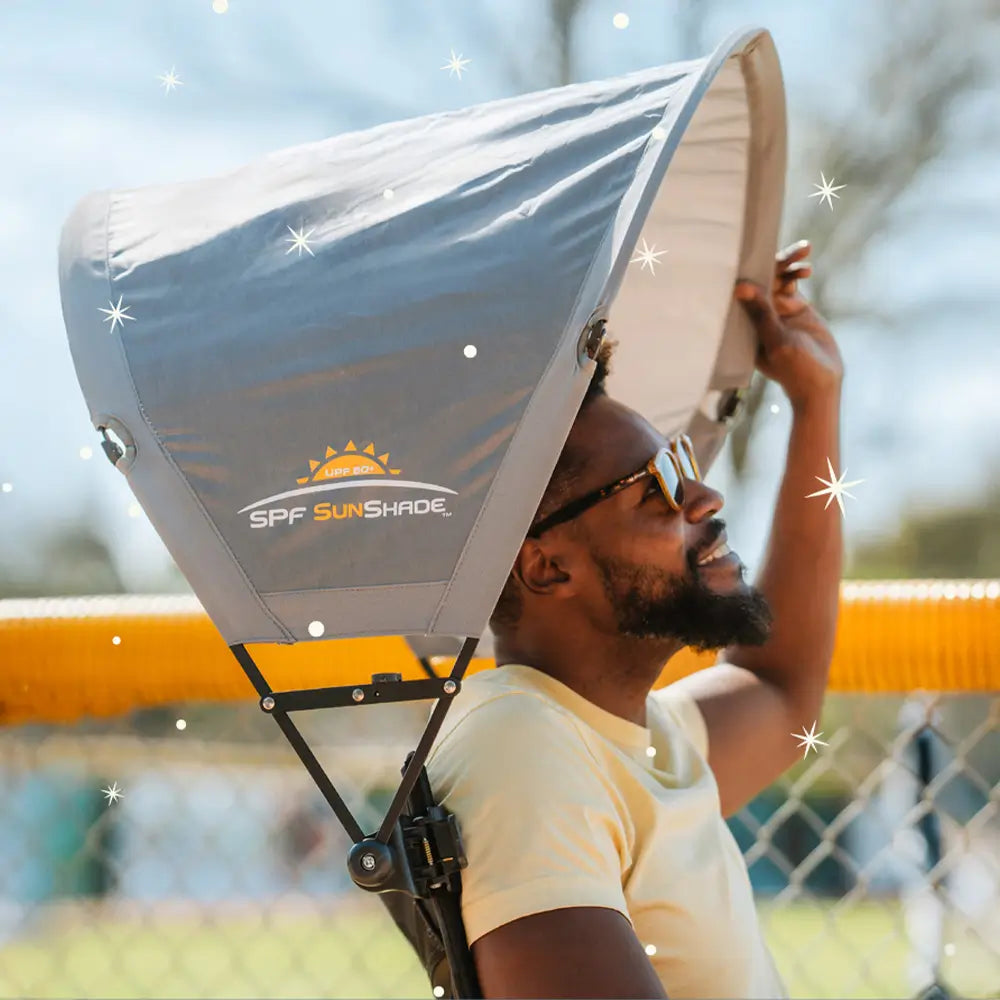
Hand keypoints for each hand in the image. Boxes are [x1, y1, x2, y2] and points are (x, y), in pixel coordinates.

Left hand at [734, 240, 842, 407]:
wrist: (820, 383)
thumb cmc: (794, 369)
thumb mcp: (776, 340)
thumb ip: (761, 314)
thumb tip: (740, 287)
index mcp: (744, 323)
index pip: (743, 290)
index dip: (750, 270)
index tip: (759, 253)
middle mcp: (757, 313)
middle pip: (761, 279)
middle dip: (776, 261)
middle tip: (794, 251)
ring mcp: (776, 309)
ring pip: (778, 278)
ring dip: (789, 263)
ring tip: (804, 251)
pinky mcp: (795, 308)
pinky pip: (792, 283)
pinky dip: (797, 272)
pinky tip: (806, 267)